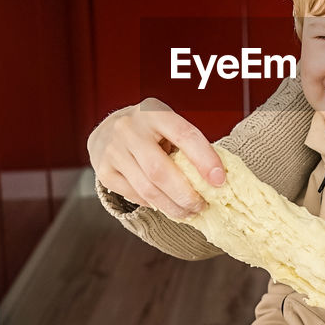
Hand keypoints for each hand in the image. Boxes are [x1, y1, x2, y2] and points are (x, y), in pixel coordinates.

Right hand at [87, 98, 224, 218]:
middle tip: (202, 206)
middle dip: (186, 195)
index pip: (184, 135)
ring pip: (147, 189)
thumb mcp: (167, 125)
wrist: (107, 130)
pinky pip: (134, 195)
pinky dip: (154, 204)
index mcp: (154, 112)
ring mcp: (113, 150)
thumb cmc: (150, 130)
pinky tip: (166, 206)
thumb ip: (187, 145)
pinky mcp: (104, 170)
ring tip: (188, 212)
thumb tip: (215, 180)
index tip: (220, 181)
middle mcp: (129, 129)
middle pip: (161, 171)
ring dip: (172, 206)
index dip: (205, 159)